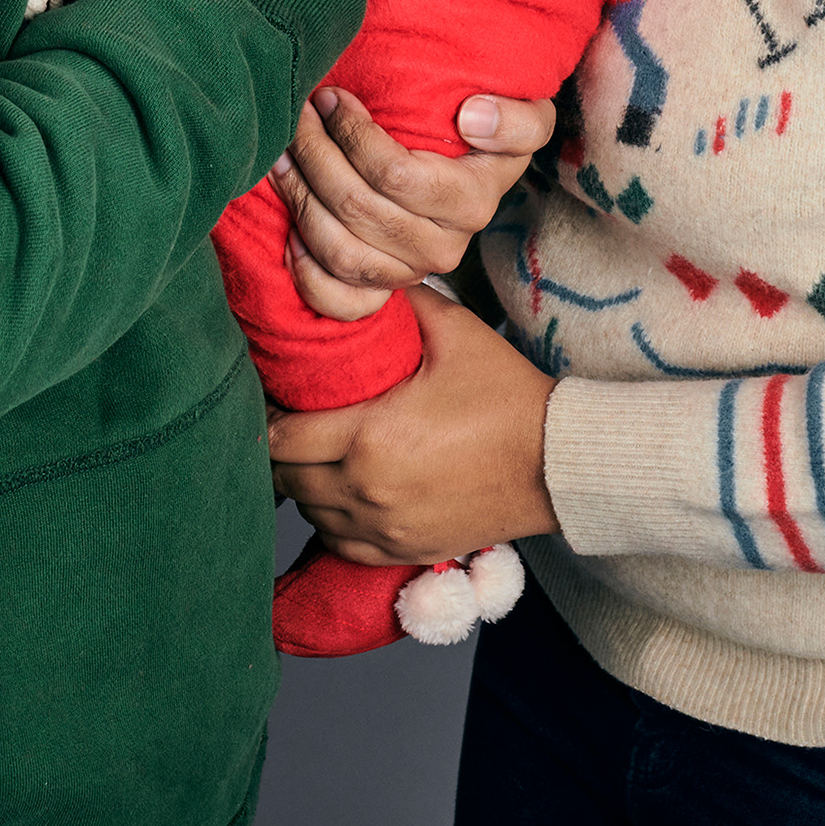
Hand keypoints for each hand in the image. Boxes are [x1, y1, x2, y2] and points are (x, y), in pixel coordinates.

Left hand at [268, 289, 560, 566]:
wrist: (555, 463)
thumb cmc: (507, 398)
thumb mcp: (455, 332)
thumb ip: (402, 300)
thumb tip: (365, 274)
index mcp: (369, 437)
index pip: (280, 437)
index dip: (269, 415)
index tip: (275, 395)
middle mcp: (367, 491)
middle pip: (286, 478)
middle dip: (281, 448)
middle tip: (291, 419)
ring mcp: (384, 529)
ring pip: (308, 513)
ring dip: (303, 484)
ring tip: (316, 452)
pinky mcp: (403, 551)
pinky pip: (339, 542)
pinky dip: (330, 519)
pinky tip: (342, 491)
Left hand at [272, 87, 557, 324]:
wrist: (476, 181)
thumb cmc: (487, 139)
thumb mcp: (525, 117)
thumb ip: (518, 118)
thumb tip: (473, 120)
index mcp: (473, 203)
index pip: (393, 173)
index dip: (350, 134)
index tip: (330, 98)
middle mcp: (443, 248)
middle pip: (356, 207)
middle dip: (314, 154)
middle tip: (296, 117)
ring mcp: (411, 275)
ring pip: (339, 251)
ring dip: (300, 200)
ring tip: (283, 157)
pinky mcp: (384, 294)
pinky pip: (339, 301)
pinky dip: (306, 272)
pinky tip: (290, 232)